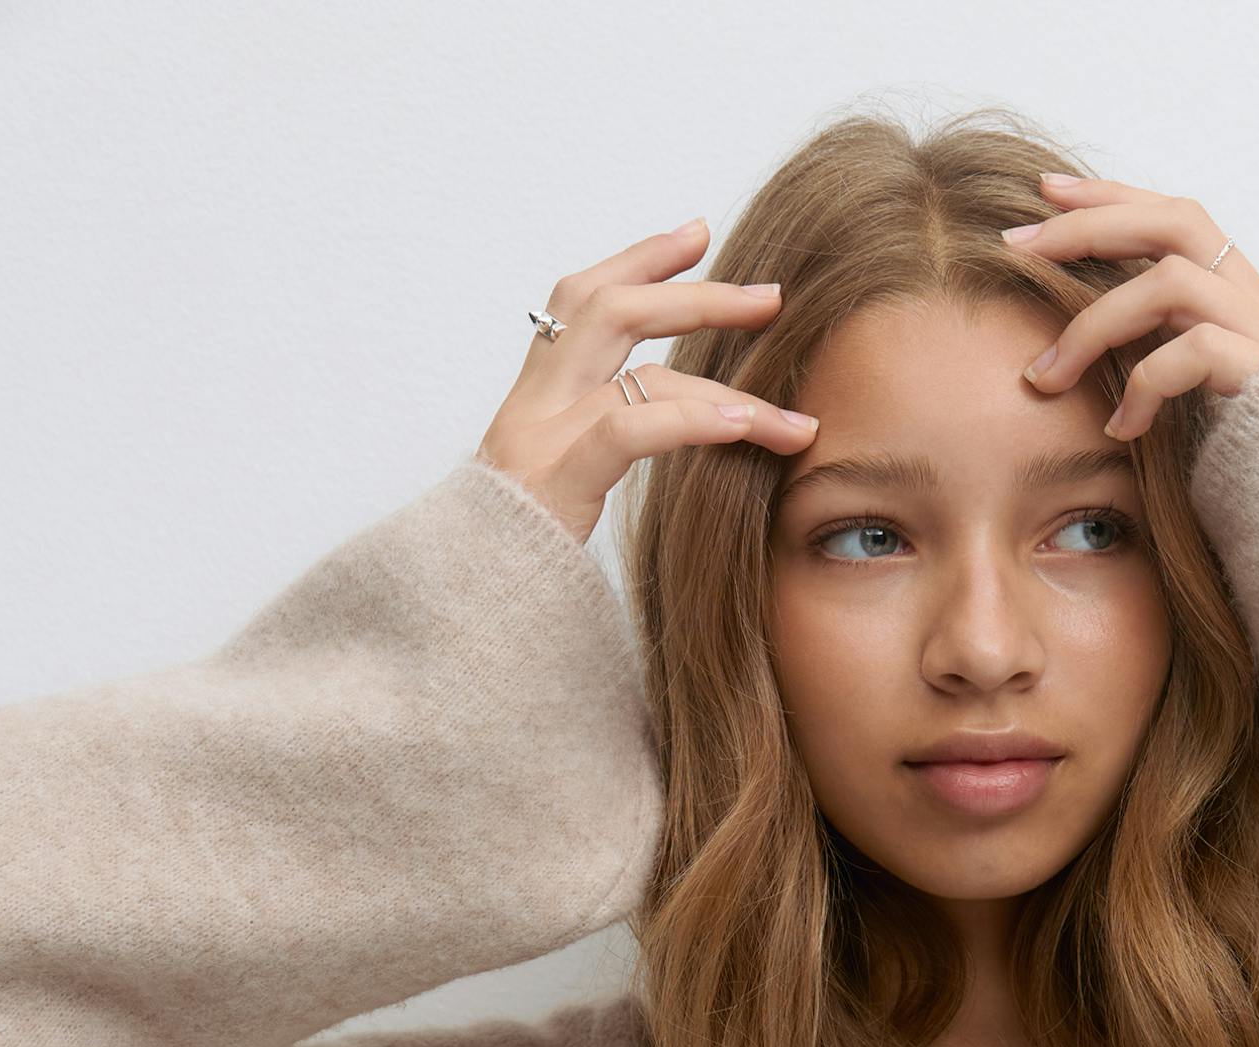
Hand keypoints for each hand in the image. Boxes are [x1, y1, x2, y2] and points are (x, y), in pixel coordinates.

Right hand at [475, 218, 819, 544]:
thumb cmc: (520, 555)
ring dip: (726, 388)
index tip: (698, 233)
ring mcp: (542, 435)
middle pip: (610, 309)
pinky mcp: (558, 478)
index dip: (640, 260)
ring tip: (794, 420)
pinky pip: (633, 429)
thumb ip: (604, 440)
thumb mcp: (558, 486)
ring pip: (638, 371)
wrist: (464, 602)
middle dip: (694, 294)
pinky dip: (695, 420)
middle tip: (770, 296)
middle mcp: (535, 401)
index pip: (584, 298)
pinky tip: (747, 426)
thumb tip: (672, 418)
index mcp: (535, 394)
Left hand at [999, 175, 1258, 437]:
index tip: (1045, 191)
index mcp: (1239, 291)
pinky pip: (1190, 354)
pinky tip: (1121, 429)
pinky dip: (1143, 387)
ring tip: (1046, 377)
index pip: (1173, 217)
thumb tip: (1092, 352)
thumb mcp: (1208, 391)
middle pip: (1174, 220)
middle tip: (1018, 243)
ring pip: (1169, 283)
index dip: (1111, 195)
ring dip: (1093, 325)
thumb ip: (1168, 354)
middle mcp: (1254, 297)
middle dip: (1090, 223)